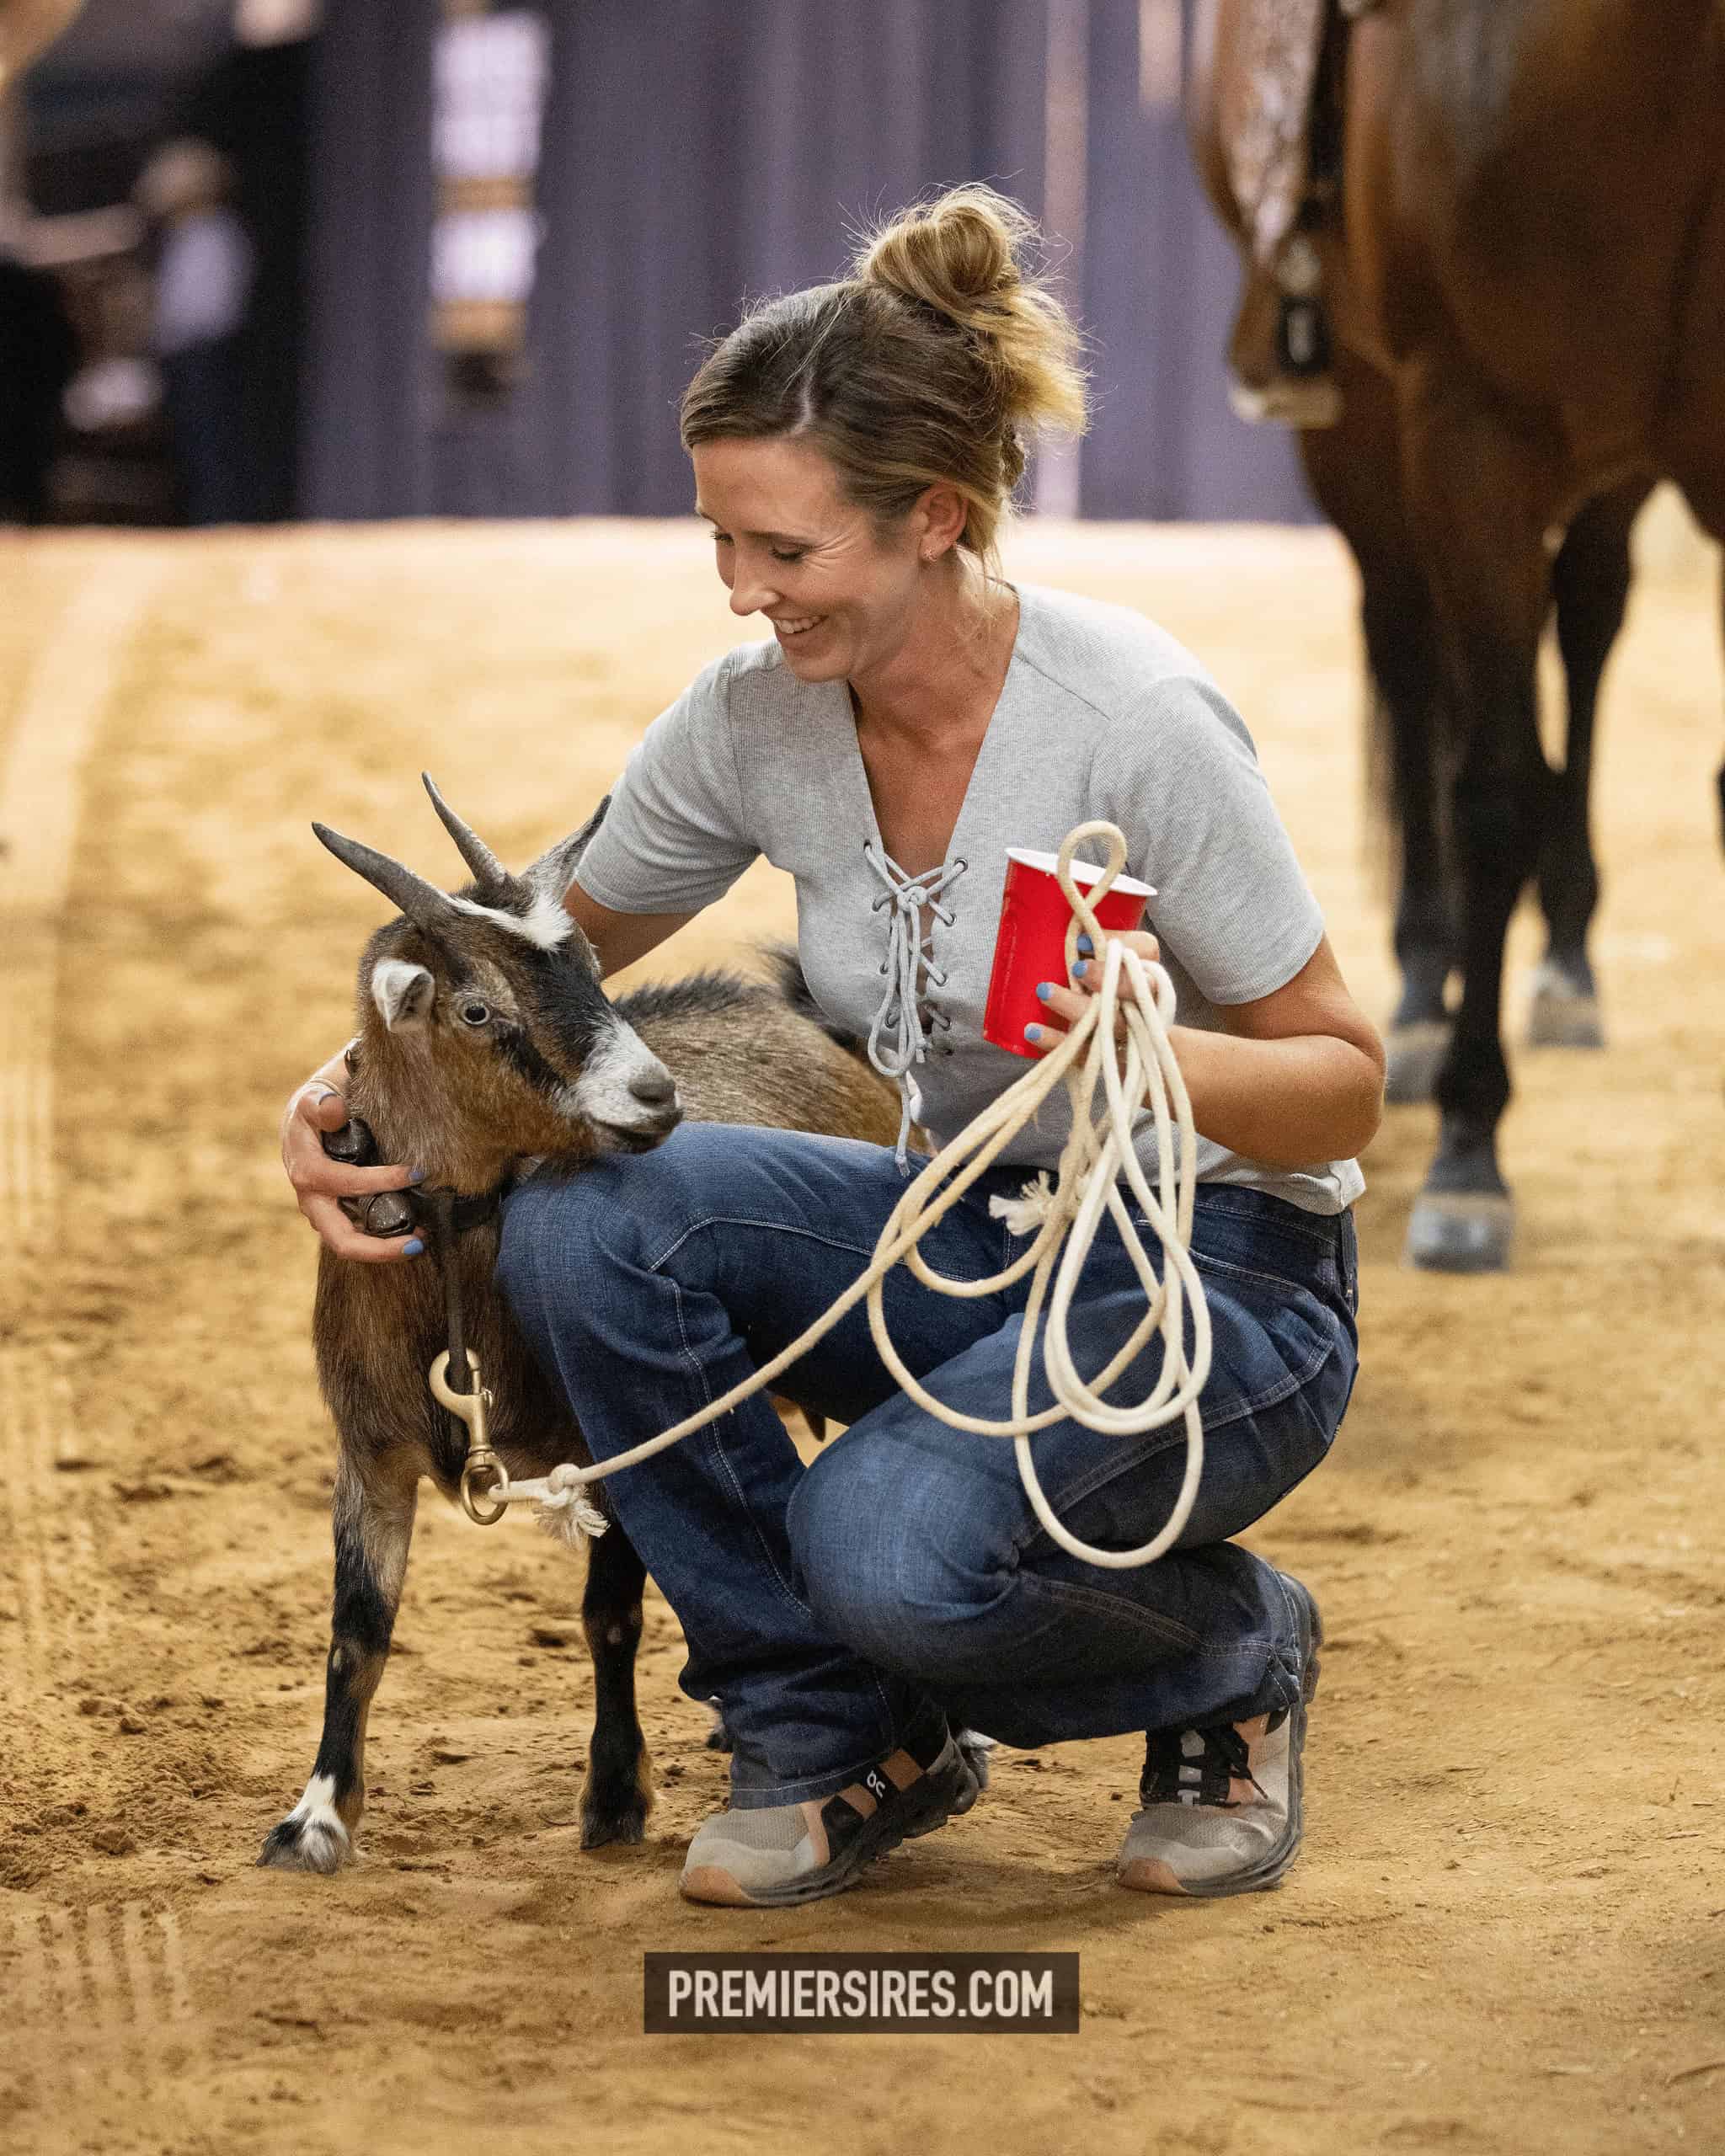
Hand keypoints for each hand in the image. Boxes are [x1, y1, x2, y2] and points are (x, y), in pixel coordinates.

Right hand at [282, 1072, 422, 1262]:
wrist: (306, 1116)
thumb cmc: (316, 1105)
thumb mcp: (314, 1096)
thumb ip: (322, 1105)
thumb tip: (334, 1109)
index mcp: (307, 1171)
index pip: (347, 1183)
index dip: (383, 1181)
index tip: (417, 1172)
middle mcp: (312, 1200)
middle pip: (342, 1240)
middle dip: (380, 1249)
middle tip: (417, 1244)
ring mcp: (323, 1211)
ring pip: (351, 1244)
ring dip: (385, 1249)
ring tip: (420, 1241)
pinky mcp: (336, 1214)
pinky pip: (358, 1235)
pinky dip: (383, 1239)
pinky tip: (411, 1233)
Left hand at [1024, 929, 1161, 1052]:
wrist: (1127, 1050)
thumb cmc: (1104, 993)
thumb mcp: (1103, 966)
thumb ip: (1091, 949)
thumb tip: (1058, 924)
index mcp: (1148, 972)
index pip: (1146, 949)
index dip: (1120, 941)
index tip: (1081, 940)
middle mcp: (1146, 1003)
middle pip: (1138, 990)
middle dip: (1108, 978)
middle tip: (1077, 968)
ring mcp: (1131, 1035)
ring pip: (1111, 1022)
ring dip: (1076, 1006)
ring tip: (1044, 992)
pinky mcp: (1110, 1060)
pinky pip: (1086, 1053)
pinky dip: (1058, 1042)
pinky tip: (1033, 1032)